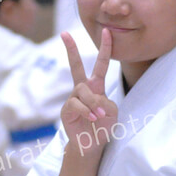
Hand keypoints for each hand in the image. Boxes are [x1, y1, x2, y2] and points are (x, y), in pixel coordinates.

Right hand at [60, 28, 117, 157]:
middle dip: (71, 49)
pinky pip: (76, 103)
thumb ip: (104, 101)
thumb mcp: (111, 111)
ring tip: (98, 116)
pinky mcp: (67, 109)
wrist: (92, 144)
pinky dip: (86, 111)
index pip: (101, 64)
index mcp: (97, 86)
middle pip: (76, 66)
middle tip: (64, 33)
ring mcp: (73, 98)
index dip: (105, 48)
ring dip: (93, 103)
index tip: (106, 31)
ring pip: (83, 90)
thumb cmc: (103, 126)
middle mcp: (83, 89)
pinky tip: (91, 118)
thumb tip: (90, 98)